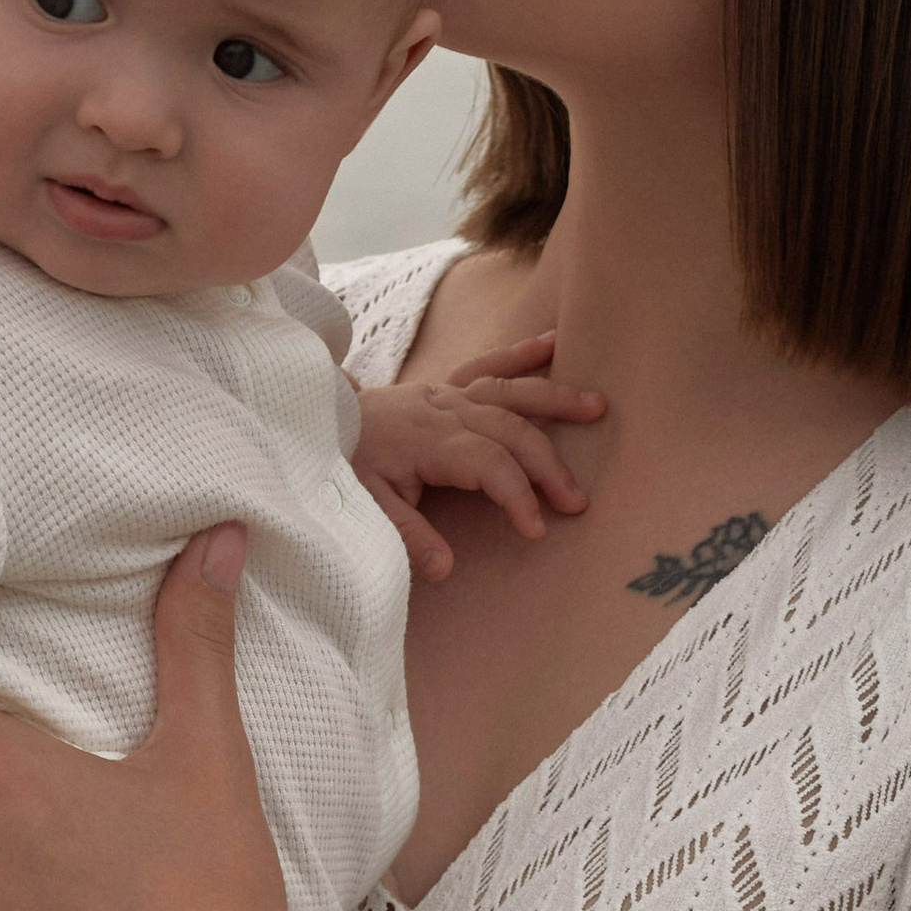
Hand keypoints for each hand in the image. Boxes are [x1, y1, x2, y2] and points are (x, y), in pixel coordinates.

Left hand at [352, 330, 606, 580]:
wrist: (311, 420)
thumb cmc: (339, 465)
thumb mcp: (361, 507)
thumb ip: (404, 536)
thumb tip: (444, 567)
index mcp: (426, 439)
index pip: (487, 465)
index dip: (517, 495)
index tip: (536, 529)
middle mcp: (442, 409)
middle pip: (509, 430)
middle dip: (548, 465)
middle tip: (577, 501)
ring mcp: (445, 392)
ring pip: (510, 392)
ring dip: (555, 400)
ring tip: (598, 408)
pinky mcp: (444, 386)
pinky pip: (489, 365)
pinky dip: (523, 353)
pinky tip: (555, 342)